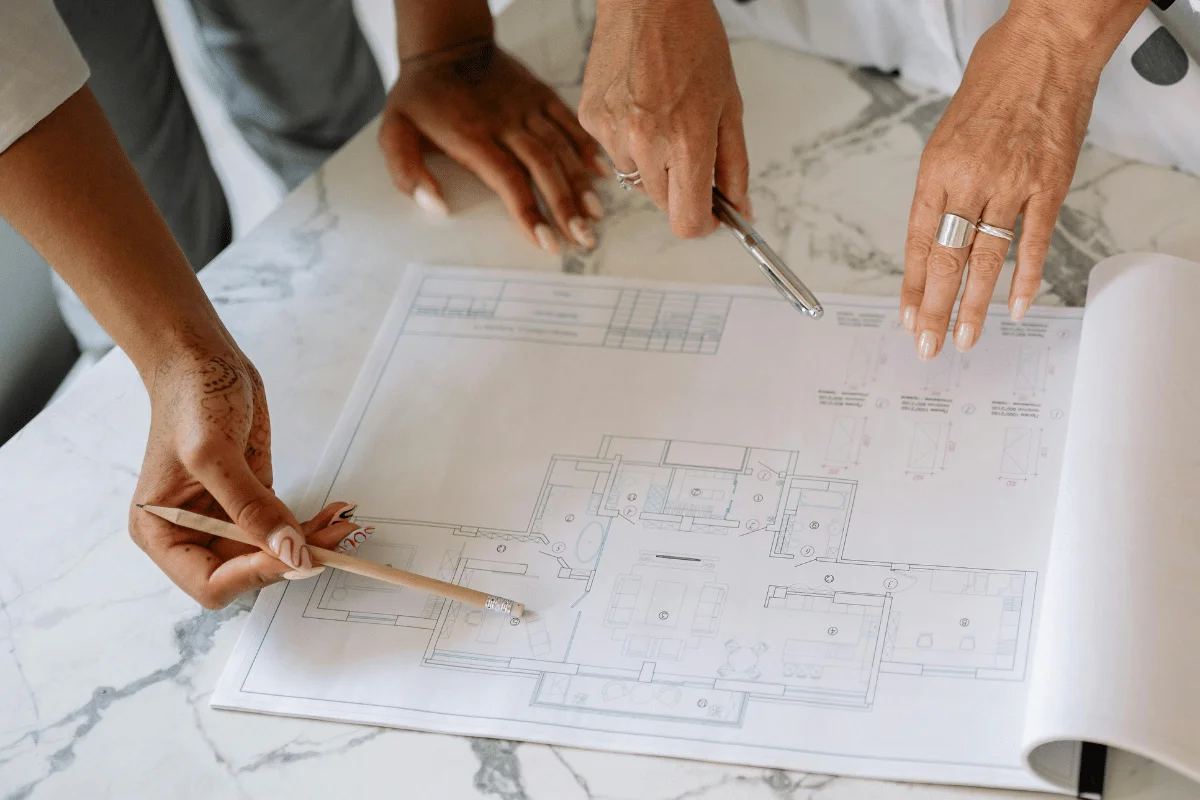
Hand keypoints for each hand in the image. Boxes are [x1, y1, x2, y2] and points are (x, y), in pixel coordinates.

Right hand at [129, 345, 355, 608]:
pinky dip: (310, 528)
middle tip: (333, 545)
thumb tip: (289, 552)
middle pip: (246, 573)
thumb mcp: (214, 454)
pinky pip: (283, 530)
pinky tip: (334, 515)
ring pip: (272, 554)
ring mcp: (223, 519)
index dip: (254, 575)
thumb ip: (250, 507)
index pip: (210, 582)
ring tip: (343, 528)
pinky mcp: (251, 502)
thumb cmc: (191, 399)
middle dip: (289, 562)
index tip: (294, 556)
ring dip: (309, 547)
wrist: (203, 362)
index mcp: (161, 531)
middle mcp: (190, 533)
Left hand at [379, 38, 605, 253]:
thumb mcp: (394, 131)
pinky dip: (587, 147)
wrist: (445, 44)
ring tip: (595, 216)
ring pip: (561, 147)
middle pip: (544, 168)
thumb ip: (408, 172)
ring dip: (581, 184)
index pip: (508, 180)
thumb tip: (437, 207)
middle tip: (583, 239)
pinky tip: (602, 173)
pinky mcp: (540, 94)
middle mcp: (505, 121)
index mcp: (472, 135)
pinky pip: (569, 121)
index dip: (529, 212)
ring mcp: (527, 107)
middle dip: (566, 207)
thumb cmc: (420, 96)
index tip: (546, 242)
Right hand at [579, 0, 748, 237]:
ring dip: (651, 162)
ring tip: (661, 114)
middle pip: (663, 204)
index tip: (711, 213)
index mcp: (686, 141)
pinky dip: (629, 139)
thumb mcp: (729, 105)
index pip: (688, 221)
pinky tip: (639, 104)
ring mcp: (612, 133)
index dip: (704, 223)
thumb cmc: (693, 40)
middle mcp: (645, 143)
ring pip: (636, 179)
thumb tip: (739, 208)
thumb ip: (734, 165)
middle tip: (689, 145)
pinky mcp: (591, 120)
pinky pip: (613, 152)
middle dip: (680, 185)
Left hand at [901, 2, 1137, 358]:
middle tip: (925, 345)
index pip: (915, 241)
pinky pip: (1033, 241)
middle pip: (945, 259)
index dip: (909, 285)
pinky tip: (1016, 307)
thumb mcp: (946, 132)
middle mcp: (968, 180)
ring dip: (974, 305)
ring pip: (986, 259)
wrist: (1045, 47)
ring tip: (964, 338)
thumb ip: (943, 183)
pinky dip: (1025, 278)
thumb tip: (936, 227)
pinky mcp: (1048, 184)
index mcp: (936, 169)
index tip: (905, 316)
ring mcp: (1010, 184)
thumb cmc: (994, 80)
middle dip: (933, 309)